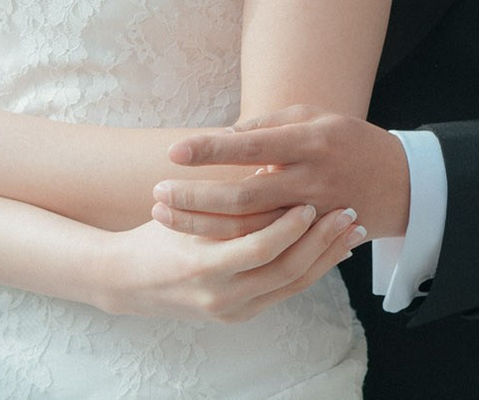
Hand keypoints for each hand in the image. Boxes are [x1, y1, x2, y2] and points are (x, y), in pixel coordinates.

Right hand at [103, 203, 370, 321]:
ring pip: (292, 284)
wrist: (125, 282)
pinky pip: (285, 292)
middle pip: (285, 270)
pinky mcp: (239, 316)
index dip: (292, 224)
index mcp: (203, 267)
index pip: (261, 247)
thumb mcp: (183, 212)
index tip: (316, 198)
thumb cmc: (156, 234)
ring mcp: (231, 310)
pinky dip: (311, 269)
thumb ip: (227, 197)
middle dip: (322, 242)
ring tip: (352, 230)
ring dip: (326, 257)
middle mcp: (220, 296)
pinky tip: (333, 250)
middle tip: (349, 213)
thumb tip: (272, 163)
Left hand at [153, 108, 408, 240]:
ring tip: (165, 215)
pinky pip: (264, 247)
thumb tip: (221, 139)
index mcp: (309, 142)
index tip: (174, 151)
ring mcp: (312, 216)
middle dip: (195, 199)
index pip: (250, 147)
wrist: (399, 182)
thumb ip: (267, 128)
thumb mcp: (312, 119)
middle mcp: (310, 181)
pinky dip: (229, 242)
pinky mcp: (309, 241)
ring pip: (248, 230)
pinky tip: (198, 236)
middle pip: (242, 199)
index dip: (210, 150)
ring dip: (202, 225)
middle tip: (158, 193)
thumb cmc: (345, 141)